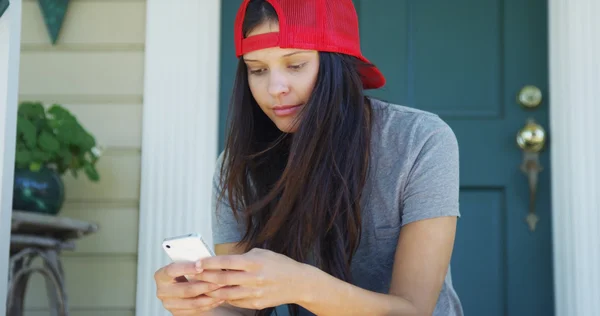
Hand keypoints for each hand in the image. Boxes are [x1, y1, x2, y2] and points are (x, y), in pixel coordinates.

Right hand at [154, 261, 224, 314]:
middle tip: (220, 280)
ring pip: (194, 302)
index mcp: (161, 275)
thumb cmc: (187, 273)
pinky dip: (210, 303)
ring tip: (222, 289)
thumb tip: (209, 260)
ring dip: (211, 296)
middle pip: (186, 289)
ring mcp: (169, 304)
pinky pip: (197, 309)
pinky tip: (220, 297)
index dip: (187, 268)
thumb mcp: (187, 265)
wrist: (185, 288)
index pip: (172, 271)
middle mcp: (162, 291)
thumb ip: (193, 263)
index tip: (201, 266)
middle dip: (206, 285)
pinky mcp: (178, 313)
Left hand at [194, 248, 310, 309]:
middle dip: (205, 276)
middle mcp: (253, 278)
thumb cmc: (279, 264)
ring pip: (225, 293)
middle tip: (193, 275)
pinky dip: (224, 298)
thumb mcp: (262, 253)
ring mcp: (254, 293)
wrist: (298, 283)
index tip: (197, 262)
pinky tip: (215, 295)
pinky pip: (235, 301)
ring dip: (210, 290)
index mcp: (253, 262)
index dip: (209, 262)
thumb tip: (221, 260)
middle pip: (222, 278)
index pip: (225, 261)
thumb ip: (242, 257)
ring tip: (199, 287)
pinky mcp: (256, 304)